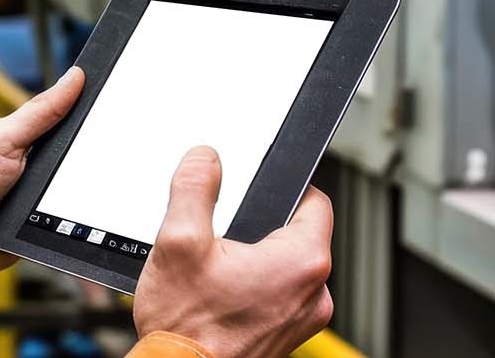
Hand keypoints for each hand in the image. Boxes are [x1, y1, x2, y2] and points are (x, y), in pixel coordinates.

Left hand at [0, 67, 84, 291]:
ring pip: (74, 191)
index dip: (87, 112)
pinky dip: (70, 222)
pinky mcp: (37, 227)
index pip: (62, 119)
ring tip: (76, 195)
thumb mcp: (2, 140)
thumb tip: (75, 77)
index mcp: (15, 137)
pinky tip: (73, 221)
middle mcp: (26, 165)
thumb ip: (41, 112)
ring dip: (77, 195)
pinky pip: (67, 223)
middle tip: (105, 154)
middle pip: (73, 157)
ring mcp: (32, 197)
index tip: (118, 102)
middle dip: (85, 159)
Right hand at [132, 147, 333, 357]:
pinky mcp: (286, 337)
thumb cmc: (187, 331)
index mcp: (302, 261)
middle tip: (223, 237)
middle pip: (299, 235)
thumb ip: (194, 189)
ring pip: (287, 267)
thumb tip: (206, 159)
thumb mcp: (178, 242)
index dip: (286, 189)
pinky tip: (222, 296)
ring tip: (218, 271)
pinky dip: (256, 290)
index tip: (260, 191)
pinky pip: (279, 297)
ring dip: (257, 261)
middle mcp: (313, 293)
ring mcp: (301, 319)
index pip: (315, 201)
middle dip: (262, 228)